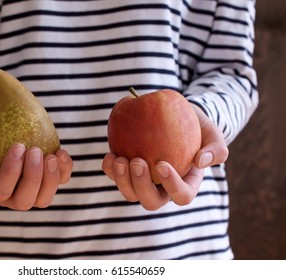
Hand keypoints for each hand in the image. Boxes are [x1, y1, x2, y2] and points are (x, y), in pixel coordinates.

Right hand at [0, 107, 72, 209]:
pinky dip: (64, 170)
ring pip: (44, 199)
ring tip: (51, 155)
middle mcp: (9, 196)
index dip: (11, 173)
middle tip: (35, 151)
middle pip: (24, 201)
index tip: (18, 146)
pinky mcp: (46, 179)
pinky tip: (61, 153)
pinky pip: (60, 182)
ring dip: (51, 179)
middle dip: (33, 178)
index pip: (0, 192)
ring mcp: (29, 190)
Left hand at [102, 104, 228, 209]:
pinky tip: (110, 155)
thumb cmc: (197, 127)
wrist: (174, 116)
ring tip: (119, 159)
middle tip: (137, 161)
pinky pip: (115, 177)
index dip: (171, 186)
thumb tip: (201, 162)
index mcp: (185, 185)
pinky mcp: (127, 171)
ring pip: (130, 193)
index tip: (161, 164)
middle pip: (151, 202)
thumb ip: (216, 149)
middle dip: (141, 186)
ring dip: (122, 180)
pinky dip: (110, 169)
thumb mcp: (213, 135)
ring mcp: (143, 182)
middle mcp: (162, 189)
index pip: (182, 195)